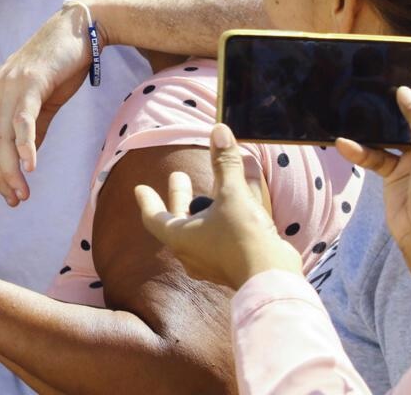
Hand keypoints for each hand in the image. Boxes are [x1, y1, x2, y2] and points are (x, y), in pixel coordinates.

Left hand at [0, 3, 93, 206]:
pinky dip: (25, 145)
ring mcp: (11, 84)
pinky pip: (22, 119)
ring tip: (21, 193)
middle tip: (13, 200)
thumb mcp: (43, 102)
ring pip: (2, 135)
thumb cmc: (62, 65)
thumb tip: (25, 159)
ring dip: (10, 169)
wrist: (80, 29)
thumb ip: (32, 129)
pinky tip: (30, 167)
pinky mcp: (31, 81)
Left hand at [135, 124, 302, 290]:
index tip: (140, 189)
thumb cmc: (243, 237)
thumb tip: (219, 131)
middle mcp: (190, 252)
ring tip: (210, 190)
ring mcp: (210, 263)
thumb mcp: (233, 194)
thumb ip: (226, 164)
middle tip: (178, 176)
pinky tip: (234, 210)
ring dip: (201, 209)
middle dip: (178, 197)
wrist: (271, 279)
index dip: (148, 201)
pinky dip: (219, 221)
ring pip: (198, 230)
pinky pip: (217, 239)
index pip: (154, 218)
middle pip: (177, 221)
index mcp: (180, 237)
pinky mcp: (229, 267)